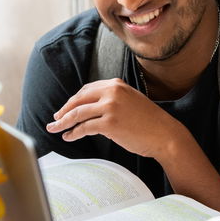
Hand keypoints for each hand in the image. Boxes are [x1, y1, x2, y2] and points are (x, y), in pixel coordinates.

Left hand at [47, 79, 187, 159]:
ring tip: (55, 129)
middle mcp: (112, 92)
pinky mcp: (109, 123)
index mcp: (116, 84)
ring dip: (63, 122)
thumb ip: (112, 98)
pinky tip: (68, 137)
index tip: (65, 109)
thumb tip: (90, 107)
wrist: (165, 134)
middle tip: (55, 119)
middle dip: (64, 110)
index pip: (86, 90)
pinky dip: (73, 133)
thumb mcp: (130, 100)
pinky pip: (84, 128)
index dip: (73, 100)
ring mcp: (110, 107)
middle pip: (78, 100)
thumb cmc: (148, 122)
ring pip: (78, 114)